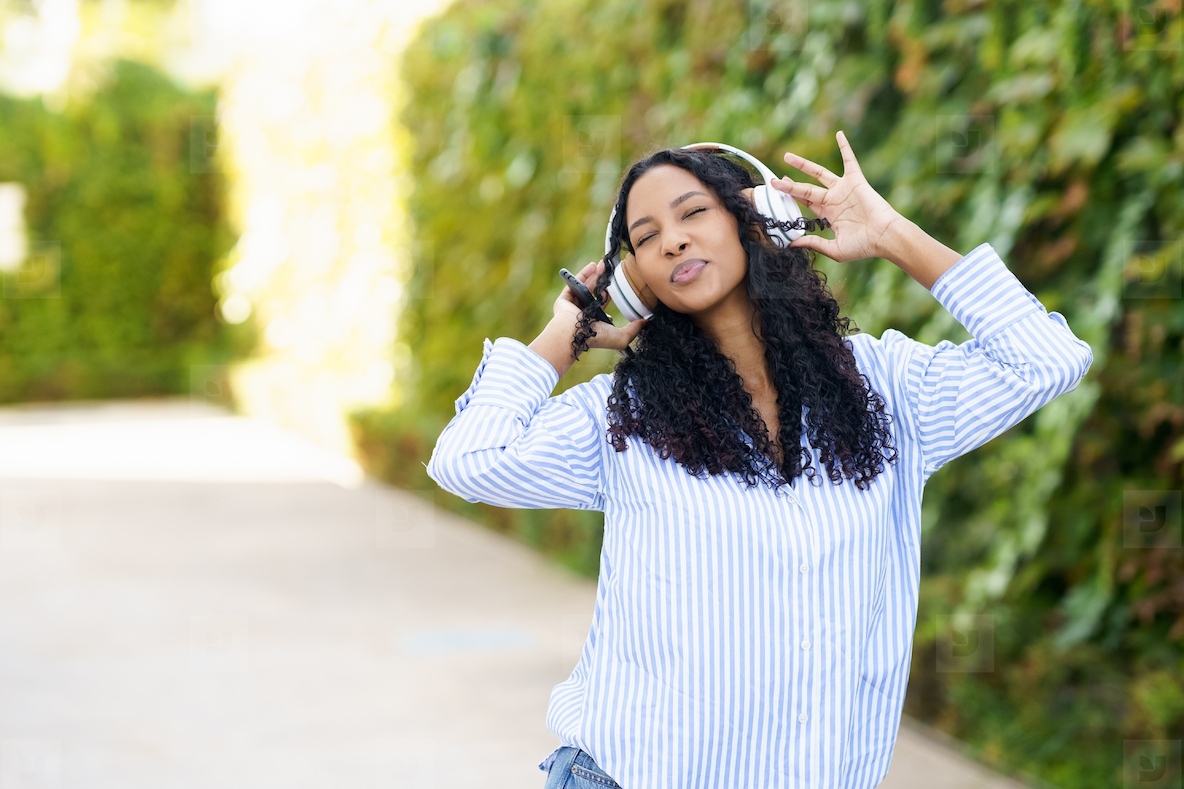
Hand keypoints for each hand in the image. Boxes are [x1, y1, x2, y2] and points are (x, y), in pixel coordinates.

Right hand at [553, 259, 646, 350]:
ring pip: (585, 286)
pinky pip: (573, 284)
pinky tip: (592, 266)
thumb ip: (634, 330)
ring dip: (594, 274)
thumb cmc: (596, 337)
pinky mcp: (565, 299)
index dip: (609, 294)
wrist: (574, 334)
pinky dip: (582, 274)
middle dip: (602, 280)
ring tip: (604, 264)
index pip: (602, 305)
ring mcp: (573, 305)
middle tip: (611, 270)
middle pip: (594, 292)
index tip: (618, 285)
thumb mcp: (621, 337)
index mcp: (594, 321)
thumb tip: (646, 322)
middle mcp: (583, 312)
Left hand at [773, 130, 904, 262]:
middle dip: (790, 185)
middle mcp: (834, 200)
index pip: (805, 203)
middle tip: (774, 181)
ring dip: (803, 165)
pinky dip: (845, 147)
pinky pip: (850, 160)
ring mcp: (843, 189)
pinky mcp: (856, 181)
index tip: (777, 194)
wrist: (885, 237)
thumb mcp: (834, 249)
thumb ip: (813, 243)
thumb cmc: (863, 246)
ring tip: (787, 157)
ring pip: (819, 173)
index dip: (792, 198)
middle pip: (806, 189)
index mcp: (828, 215)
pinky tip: (839, 134)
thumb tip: (791, 243)